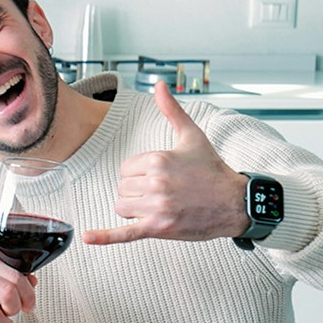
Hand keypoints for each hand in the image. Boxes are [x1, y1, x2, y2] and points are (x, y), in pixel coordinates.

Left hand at [82, 81, 249, 244]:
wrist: (235, 202)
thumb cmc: (212, 169)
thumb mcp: (192, 136)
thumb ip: (171, 110)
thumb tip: (159, 85)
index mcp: (158, 160)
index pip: (125, 169)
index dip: (139, 173)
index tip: (161, 176)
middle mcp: (155, 183)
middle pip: (122, 188)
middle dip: (137, 190)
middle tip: (164, 191)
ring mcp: (156, 207)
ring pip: (122, 207)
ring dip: (135, 208)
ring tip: (160, 205)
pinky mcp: (158, 228)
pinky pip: (124, 233)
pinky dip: (104, 237)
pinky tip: (87, 237)